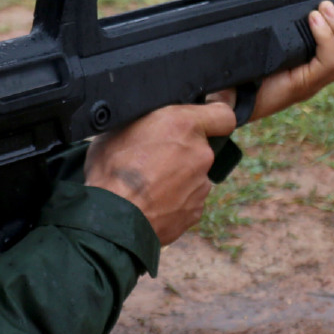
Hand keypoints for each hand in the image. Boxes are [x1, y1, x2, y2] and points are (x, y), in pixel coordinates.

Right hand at [84, 99, 236, 246]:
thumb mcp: (120, 127)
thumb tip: (147, 121)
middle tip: (153, 157)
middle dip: (182, 150)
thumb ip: (146, 121)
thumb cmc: (110, 170)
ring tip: (147, 184)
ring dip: (177, 176)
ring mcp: (201, 184)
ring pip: (193, 174)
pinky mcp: (196, 210)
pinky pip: (187, 198)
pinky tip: (150, 202)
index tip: (204, 119)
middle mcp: (200, 153)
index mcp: (184, 124)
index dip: (214, 116)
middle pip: (201, 146)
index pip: (223, 114)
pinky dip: (173, 199)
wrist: (112, 218)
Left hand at [242, 0, 333, 121]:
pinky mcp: (301, 86)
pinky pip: (328, 63)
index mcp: (316, 70)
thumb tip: (298, 6)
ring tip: (327, 9)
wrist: (226, 97)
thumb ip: (286, 32)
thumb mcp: (271, 47)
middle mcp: (319, 79)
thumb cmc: (244, 72)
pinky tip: (314, 20)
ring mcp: (312, 84)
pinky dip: (325, 39)